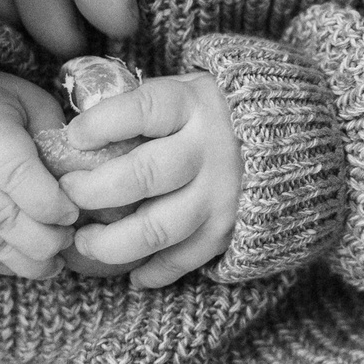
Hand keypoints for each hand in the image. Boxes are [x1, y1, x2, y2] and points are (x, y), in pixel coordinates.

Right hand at [0, 70, 79, 275]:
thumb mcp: (33, 105)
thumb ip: (57, 142)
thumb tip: (86, 187)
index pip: (16, 174)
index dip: (50, 201)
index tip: (73, 212)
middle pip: (1, 217)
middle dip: (44, 239)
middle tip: (69, 238)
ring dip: (27, 259)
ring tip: (56, 256)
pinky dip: (5, 264)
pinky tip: (29, 260)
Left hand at [58, 72, 242, 288]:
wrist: (296, 136)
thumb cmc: (220, 110)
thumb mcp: (188, 89)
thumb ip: (143, 105)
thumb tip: (81, 131)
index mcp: (194, 105)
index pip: (142, 110)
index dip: (101, 124)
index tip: (73, 137)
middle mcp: (210, 150)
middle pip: (142, 175)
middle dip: (93, 190)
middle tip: (67, 196)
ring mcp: (222, 194)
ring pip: (157, 228)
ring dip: (111, 243)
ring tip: (83, 243)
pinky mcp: (230, 229)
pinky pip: (185, 258)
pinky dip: (154, 271)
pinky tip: (131, 273)